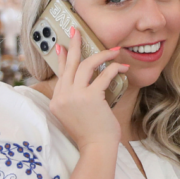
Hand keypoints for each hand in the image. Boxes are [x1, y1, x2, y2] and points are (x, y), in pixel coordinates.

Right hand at [49, 28, 127, 149]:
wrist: (96, 148)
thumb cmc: (92, 134)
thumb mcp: (77, 115)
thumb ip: (77, 98)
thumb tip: (90, 81)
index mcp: (56, 101)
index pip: (60, 73)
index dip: (62, 57)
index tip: (63, 45)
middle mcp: (62, 96)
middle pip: (69, 64)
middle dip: (74, 45)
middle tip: (78, 30)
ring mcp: (74, 96)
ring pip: (86, 65)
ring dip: (102, 55)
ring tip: (115, 50)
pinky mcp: (90, 97)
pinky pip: (103, 75)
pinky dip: (114, 68)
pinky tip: (123, 67)